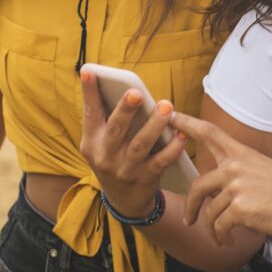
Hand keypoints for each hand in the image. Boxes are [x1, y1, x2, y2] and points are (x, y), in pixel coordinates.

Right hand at [79, 69, 188, 216]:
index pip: (90, 112)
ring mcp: (125, 169)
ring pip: (140, 144)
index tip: (89, 71)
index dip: (89, 92)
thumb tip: (125, 86)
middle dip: (125, 110)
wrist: (124, 200)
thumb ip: (110, 117)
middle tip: (136, 93)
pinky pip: (161, 161)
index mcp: (92, 140)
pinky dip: (173, 147)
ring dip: (154, 125)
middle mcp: (105, 155)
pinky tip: (182, 134)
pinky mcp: (145, 178)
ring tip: (166, 106)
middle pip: (116, 129)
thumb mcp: (102, 142)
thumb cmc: (114, 157)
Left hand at [170, 112, 271, 245]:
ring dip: (212, 229)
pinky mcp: (239, 208)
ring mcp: (237, 186)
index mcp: (242, 154)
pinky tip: (229, 239)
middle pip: (198, 185)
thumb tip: (218, 186)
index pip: (210, 132)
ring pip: (209, 211)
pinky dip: (220, 237)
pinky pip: (218, 226)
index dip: (188, 123)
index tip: (171, 116)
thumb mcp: (264, 170)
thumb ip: (239, 172)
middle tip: (189, 220)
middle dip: (191, 206)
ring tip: (222, 236)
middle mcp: (236, 166)